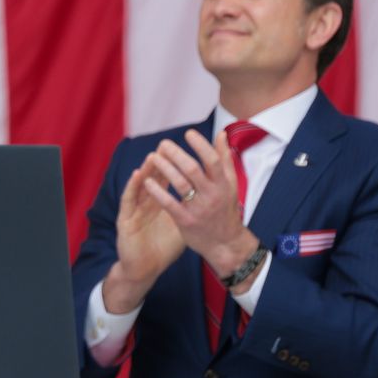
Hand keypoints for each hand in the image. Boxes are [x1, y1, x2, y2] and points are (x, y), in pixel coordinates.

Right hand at [101, 159, 185, 312]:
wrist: (144, 269)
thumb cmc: (163, 248)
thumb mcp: (182, 226)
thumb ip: (193, 209)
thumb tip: (212, 196)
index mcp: (160, 203)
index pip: (168, 179)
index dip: (177, 165)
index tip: (188, 153)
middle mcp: (146, 202)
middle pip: (153, 177)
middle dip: (162, 162)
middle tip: (168, 145)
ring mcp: (135, 209)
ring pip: (140, 184)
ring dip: (147, 169)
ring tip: (153, 154)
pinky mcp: (125, 220)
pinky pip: (129, 200)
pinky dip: (132, 186)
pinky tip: (137, 175)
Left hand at [143, 130, 259, 280]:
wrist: (226, 244)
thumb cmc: (226, 209)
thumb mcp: (230, 184)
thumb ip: (224, 159)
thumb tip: (221, 133)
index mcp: (224, 184)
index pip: (213, 160)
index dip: (201, 145)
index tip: (188, 133)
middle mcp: (212, 195)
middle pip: (192, 169)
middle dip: (176, 154)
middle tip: (163, 143)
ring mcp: (199, 209)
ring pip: (179, 184)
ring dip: (164, 168)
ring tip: (153, 157)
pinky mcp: (186, 221)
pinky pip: (169, 203)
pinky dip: (157, 191)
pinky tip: (147, 181)